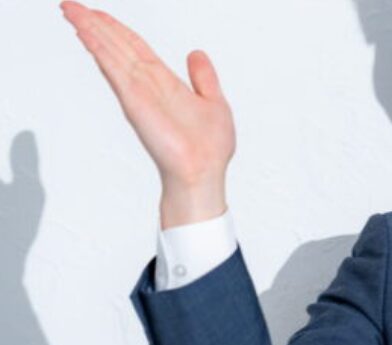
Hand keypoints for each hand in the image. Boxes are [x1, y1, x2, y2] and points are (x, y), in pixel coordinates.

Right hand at [59, 1, 234, 195]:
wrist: (204, 172)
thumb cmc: (209, 149)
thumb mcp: (214, 102)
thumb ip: (204, 78)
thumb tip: (196, 54)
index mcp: (165, 83)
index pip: (135, 47)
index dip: (117, 29)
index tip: (98, 13)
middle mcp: (147, 85)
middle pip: (117, 45)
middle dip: (95, 24)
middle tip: (70, 5)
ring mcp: (139, 93)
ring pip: (111, 53)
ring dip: (91, 30)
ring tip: (71, 10)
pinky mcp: (135, 102)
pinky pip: (114, 70)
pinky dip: (100, 50)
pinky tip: (86, 33)